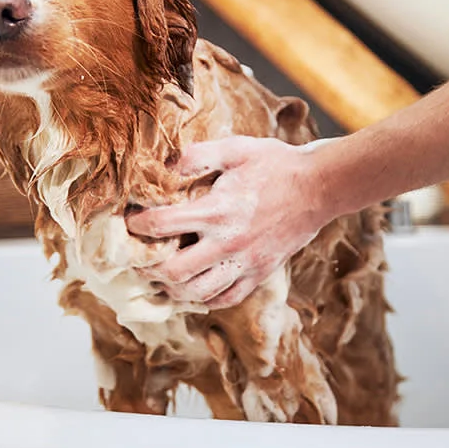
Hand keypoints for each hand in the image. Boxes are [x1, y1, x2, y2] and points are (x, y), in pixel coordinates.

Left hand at [126, 136, 338, 308]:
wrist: (319, 187)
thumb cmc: (275, 164)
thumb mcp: (236, 148)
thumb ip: (198, 155)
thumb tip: (165, 163)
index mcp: (218, 210)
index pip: (164, 224)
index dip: (139, 225)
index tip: (129, 222)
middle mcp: (228, 242)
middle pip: (175, 272)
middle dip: (148, 268)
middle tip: (137, 259)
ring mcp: (245, 262)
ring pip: (198, 293)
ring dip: (172, 289)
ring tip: (160, 278)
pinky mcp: (259, 274)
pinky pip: (226, 298)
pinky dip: (204, 298)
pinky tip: (193, 288)